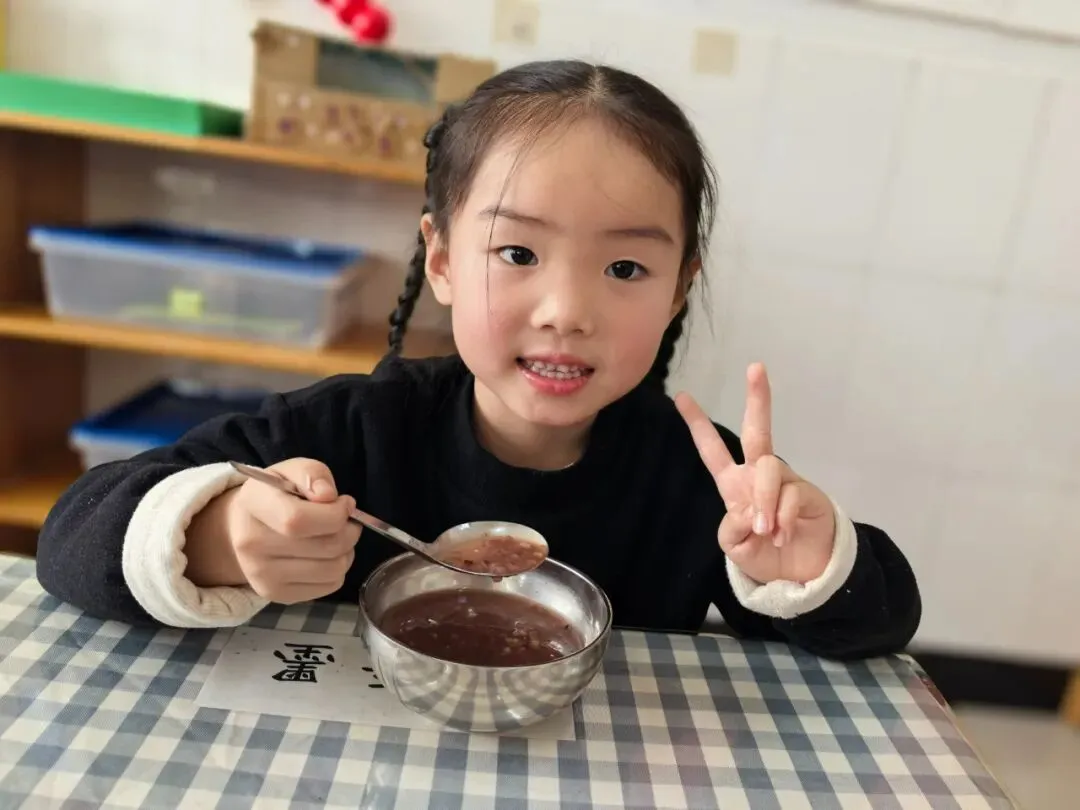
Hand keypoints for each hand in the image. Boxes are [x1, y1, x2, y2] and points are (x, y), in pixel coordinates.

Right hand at [192, 458, 360, 603]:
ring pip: (334, 569)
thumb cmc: (275, 495)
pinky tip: (325, 555)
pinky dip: (337, 569)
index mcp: (253, 504)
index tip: (345, 503)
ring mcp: (262, 575)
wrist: (243, 528)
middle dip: (349, 531)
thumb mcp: (291, 470)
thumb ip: (312, 474)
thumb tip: (328, 496)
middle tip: (347, 520)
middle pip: (326, 546)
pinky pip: (330, 585)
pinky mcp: (276, 594)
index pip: (299, 520)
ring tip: (335, 537)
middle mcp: (251, 544)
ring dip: (347, 551)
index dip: (335, 513)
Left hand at [675, 363, 835, 584]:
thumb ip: (730, 528)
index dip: (697, 424)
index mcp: (734, 484)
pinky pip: (790, 495)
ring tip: (765, 532)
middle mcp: (759, 475)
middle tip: (756, 367)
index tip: (680, 395)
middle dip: (757, 399)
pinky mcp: (807, 493)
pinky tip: (782, 536)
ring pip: (769, 471)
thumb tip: (746, 512)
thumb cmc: (764, 556)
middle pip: (757, 432)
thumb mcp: (734, 546)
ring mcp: (785, 481)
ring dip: (764, 503)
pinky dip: (781, 520)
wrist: (803, 574)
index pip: (712, 450)